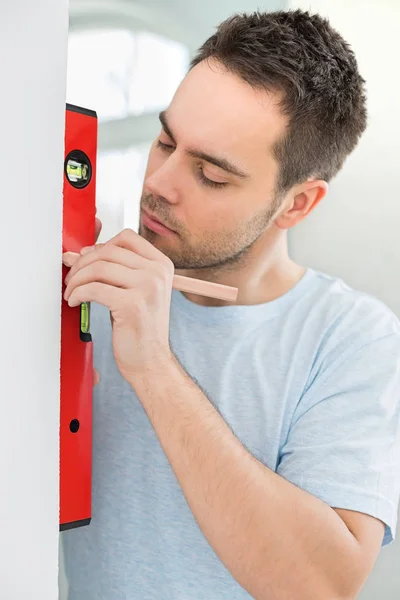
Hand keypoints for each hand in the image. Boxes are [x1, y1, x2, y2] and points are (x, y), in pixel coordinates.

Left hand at [62, 228, 174, 384]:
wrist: (151, 362)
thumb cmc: (139, 327)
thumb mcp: (134, 291)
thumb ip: (113, 270)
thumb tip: (75, 254)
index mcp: (162, 265)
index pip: (127, 238)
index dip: (101, 245)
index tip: (86, 260)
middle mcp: (158, 273)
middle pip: (109, 251)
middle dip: (82, 263)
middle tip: (71, 279)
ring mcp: (147, 288)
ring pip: (98, 268)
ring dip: (77, 279)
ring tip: (71, 292)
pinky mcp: (132, 305)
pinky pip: (93, 289)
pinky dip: (77, 293)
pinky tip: (75, 302)